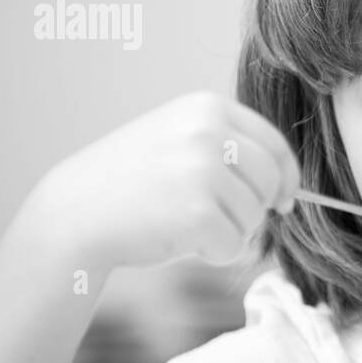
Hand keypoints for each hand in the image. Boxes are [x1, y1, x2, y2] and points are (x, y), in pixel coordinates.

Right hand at [22, 91, 300, 271]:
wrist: (73, 213)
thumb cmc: (131, 184)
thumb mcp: (178, 139)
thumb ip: (228, 147)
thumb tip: (288, 184)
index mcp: (208, 108)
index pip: (274, 144)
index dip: (286, 178)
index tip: (284, 200)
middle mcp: (210, 131)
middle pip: (271, 182)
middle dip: (256, 209)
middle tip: (222, 221)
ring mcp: (204, 170)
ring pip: (255, 217)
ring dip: (230, 232)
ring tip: (185, 225)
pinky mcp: (199, 213)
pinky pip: (235, 246)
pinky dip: (215, 254)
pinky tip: (179, 242)